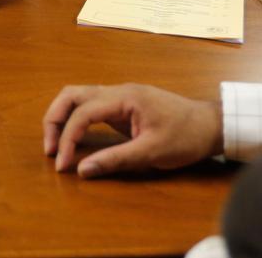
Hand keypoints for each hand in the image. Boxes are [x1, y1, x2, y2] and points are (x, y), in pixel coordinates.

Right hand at [43, 84, 222, 178]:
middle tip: (50, 148)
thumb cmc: (186, 136)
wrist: (211, 125)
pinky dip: (76, 118)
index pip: (83, 113)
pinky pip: (91, 105)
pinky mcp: (124, 105)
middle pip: (72, 94)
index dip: (68, 138)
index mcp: (125, 98)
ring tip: (57, 143)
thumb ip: (115, 160)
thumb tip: (82, 170)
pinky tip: (75, 137)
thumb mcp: (152, 153)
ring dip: (63, 116)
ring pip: (79, 96)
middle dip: (55, 119)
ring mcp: (121, 96)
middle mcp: (119, 91)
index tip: (64, 164)